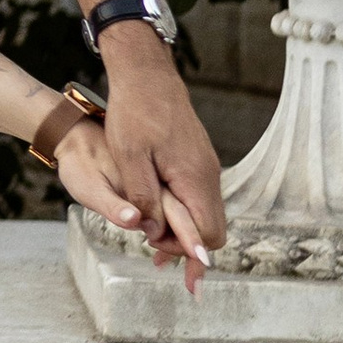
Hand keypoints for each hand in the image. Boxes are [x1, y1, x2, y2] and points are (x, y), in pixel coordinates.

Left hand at [55, 118, 207, 288]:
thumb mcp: (130, 158)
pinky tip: (158, 219)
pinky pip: (197, 197)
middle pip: (212, 229)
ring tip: (154, 249)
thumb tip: (150, 232)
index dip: (189, 255)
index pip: (206, 234)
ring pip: (205, 213)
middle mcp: (208, 176)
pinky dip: (182, 214)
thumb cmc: (135, 114)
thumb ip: (142, 197)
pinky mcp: (197, 160)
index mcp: (195, 179)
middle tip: (160, 264)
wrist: (147, 76)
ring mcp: (205, 167)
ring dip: (184, 232)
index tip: (166, 266)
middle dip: (189, 250)